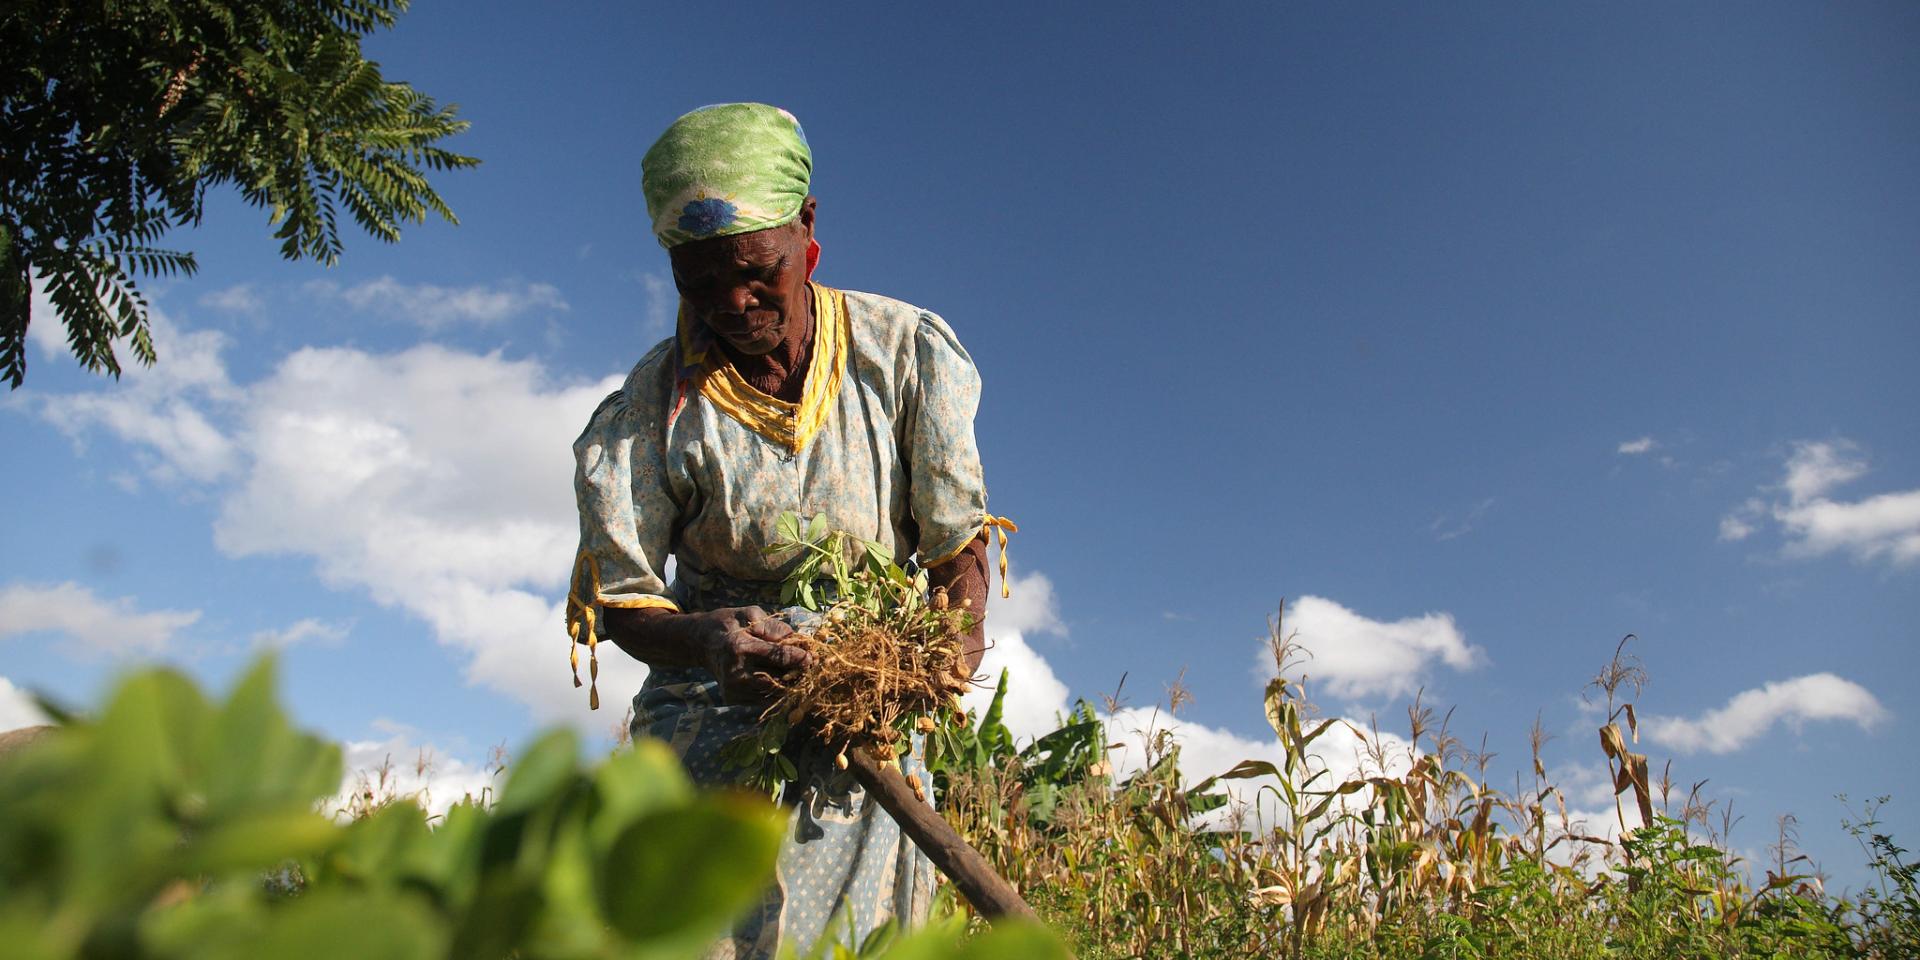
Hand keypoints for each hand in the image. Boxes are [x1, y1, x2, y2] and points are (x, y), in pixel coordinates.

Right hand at [692, 606, 809, 704]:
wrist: (701, 643)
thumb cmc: (729, 624)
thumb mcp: (750, 614)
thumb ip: (775, 627)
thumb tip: (799, 640)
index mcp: (740, 648)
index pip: (778, 657)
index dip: (800, 658)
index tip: (814, 657)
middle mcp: (736, 672)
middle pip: (779, 679)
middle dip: (800, 674)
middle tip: (813, 667)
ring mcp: (734, 689)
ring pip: (774, 693)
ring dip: (791, 686)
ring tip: (802, 675)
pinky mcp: (733, 699)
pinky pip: (764, 700)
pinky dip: (778, 692)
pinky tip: (786, 682)